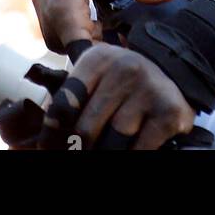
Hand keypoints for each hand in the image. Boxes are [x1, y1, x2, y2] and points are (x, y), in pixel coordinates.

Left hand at [38, 42, 195, 150]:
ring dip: (106, 152)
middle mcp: (123, 68)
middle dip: (81, 148)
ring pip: (111, 144)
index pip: (63, 106)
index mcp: (97, 59)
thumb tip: (39, 139)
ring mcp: (147, 89)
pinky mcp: (168, 112)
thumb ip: (70, 100)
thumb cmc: (123, 83)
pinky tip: (131, 148)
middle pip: (86, 130)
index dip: (52, 135)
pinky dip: (132, 154)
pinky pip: (139, 150)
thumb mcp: (95, 79)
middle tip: (84, 149)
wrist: (175, 69)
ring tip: (107, 146)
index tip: (49, 149)